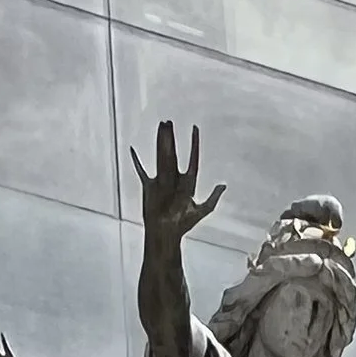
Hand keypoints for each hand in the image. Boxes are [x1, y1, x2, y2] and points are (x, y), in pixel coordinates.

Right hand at [134, 121, 223, 247]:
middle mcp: (175, 179)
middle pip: (173, 155)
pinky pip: (142, 171)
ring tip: (160, 127)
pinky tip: (132, 151)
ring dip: (160, 142)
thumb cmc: (183, 225)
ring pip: (161, 157)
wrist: (165, 234)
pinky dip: (137, 162)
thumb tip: (223, 185)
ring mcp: (161, 181)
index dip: (194, 145)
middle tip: (169, 122)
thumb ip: (212, 198)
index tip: (195, 129)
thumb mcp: (202, 211)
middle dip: (171, 139)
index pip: (193, 160)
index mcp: (188, 183)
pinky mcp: (149, 187)